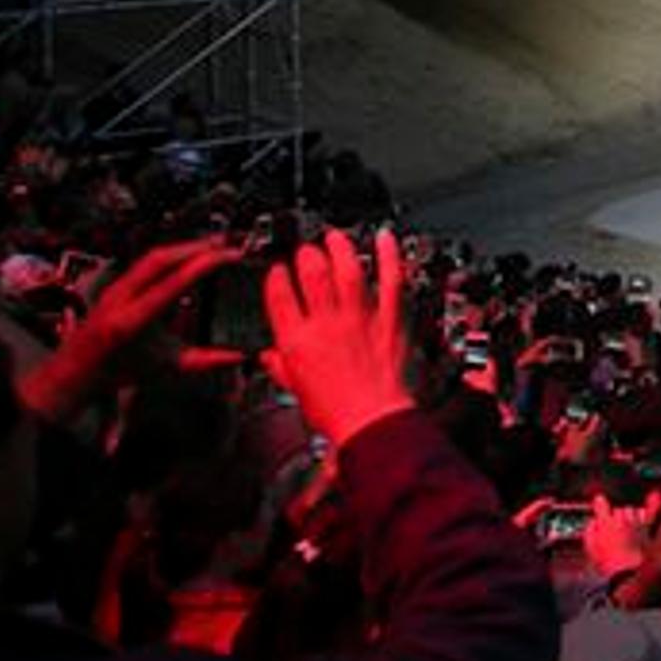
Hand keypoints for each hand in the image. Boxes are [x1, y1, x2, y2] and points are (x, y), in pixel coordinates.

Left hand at [20, 236, 231, 422]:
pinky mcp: (114, 286)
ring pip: (151, 257)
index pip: (175, 281)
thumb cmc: (117, 372)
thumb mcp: (165, 368)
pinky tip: (183, 258)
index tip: (229, 255)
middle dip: (195, 247)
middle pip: (161, 259)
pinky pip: (143, 263)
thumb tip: (238, 357)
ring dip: (182, 248)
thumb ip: (204, 361)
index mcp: (132, 321)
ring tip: (210, 246)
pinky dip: (168, 256)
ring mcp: (114, 290)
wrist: (77, 373)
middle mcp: (120, 299)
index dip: (205, 263)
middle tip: (225, 243)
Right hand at [262, 228, 416, 448]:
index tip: (279, 271)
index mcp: (297, 341)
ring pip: (348, 270)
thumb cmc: (335, 413)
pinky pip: (391, 280)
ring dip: (340, 248)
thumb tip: (269, 357)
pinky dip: (389, 256)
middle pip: (312, 275)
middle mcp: (326, 324)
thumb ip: (281, 367)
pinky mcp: (390, 320)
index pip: (279, 296)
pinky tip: (385, 239)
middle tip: (307, 249)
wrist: (372, 422)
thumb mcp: (295, 390)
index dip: (277, 278)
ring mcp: (360, 318)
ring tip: (335, 237)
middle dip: (307, 255)